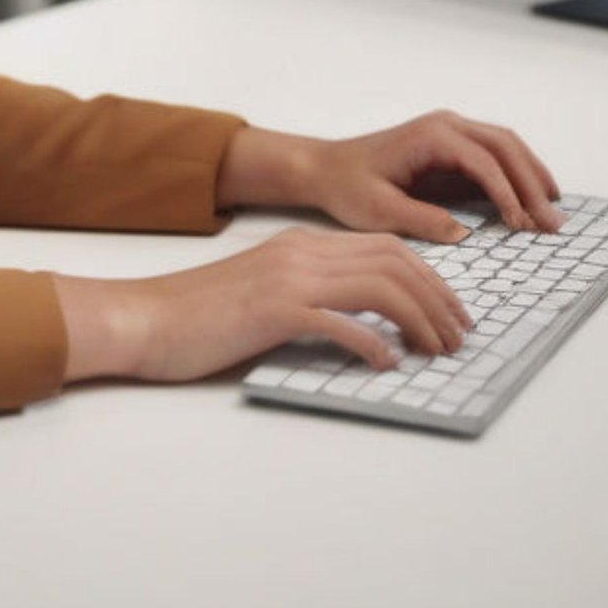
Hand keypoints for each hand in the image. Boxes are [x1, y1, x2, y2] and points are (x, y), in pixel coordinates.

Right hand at [53, 226, 469, 381]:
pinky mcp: (274, 309)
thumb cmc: (202, 315)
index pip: (385, 247)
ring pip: (377, 285)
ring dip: (418, 319)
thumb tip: (366, 325)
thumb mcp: (266, 291)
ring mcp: (288, 277)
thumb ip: (312, 295)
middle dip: (437, 297)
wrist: (147, 317)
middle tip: (459, 335)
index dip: (429, 278)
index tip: (451, 312)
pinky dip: (371, 342)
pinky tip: (386, 364)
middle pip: (393, 260)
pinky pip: (338, 321)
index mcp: (302, 244)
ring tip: (436, 350)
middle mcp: (302, 251)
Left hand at [218, 113, 563, 241]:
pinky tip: (532, 202)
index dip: (507, 192)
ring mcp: (452, 133)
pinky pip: (495, 157)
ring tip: (553, 212)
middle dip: (532, 183)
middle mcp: (446, 125)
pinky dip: (519, 176)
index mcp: (430, 135)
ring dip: (532, 176)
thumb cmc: (348, 186)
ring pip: (506, 146)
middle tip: (553, 222)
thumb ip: (422, 220)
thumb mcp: (379, 211)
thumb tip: (464, 233)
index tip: (522, 225)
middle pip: (505, 146)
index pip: (483, 160)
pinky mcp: (454, 150)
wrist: (327, 169)